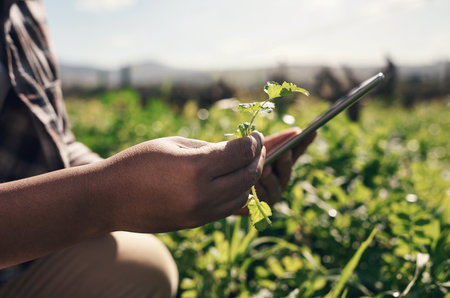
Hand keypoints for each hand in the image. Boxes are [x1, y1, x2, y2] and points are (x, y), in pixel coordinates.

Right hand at [97, 132, 264, 232]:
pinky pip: (228, 209)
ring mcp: (200, 213)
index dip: (254, 142)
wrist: (109, 200)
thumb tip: (233, 150)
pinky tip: (234, 182)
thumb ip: (207, 148)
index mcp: (195, 168)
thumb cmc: (136, 163)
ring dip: (250, 178)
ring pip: (242, 196)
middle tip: (257, 148)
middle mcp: (202, 195)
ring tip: (248, 163)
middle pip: (247, 176)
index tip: (256, 135)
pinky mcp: (196, 224)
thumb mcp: (172, 144)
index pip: (241, 154)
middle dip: (257, 159)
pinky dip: (238, 194)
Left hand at [235, 127, 314, 214]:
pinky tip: (251, 183)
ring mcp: (271, 194)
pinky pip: (258, 196)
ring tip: (265, 168)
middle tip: (286, 151)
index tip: (312, 132)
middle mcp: (281, 179)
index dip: (304, 143)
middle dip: (285, 161)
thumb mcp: (258, 150)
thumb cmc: (244, 161)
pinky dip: (255, 188)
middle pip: (286, 170)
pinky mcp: (259, 206)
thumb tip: (296, 131)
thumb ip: (275, 143)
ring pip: (272, 184)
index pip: (297, 151)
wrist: (226, 186)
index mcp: (283, 163)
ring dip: (268, 176)